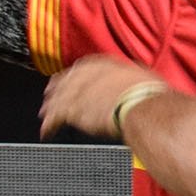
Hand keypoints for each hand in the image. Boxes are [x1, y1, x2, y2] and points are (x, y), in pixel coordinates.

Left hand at [39, 53, 161, 139]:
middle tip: (50, 96)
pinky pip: (54, 117)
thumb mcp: (142, 77)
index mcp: (105, 64)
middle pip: (66, 82)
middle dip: (57, 90)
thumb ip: (130, 79)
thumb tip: (134, 83)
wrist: (144, 107)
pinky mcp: (72, 111)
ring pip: (57, 99)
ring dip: (50, 108)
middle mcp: (88, 75)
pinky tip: (47, 131)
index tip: (69, 80)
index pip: (82, 68)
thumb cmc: (149, 95)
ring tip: (45, 116)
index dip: (74, 76)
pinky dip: (49, 125)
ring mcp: (78, 92)